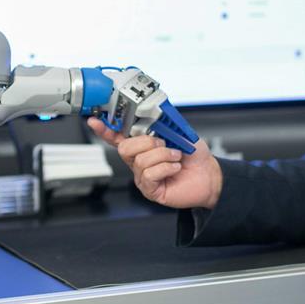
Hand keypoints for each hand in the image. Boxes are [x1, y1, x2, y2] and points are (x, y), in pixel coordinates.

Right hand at [87, 117, 222, 209]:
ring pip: (140, 161)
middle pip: (125, 148)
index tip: (95, 120)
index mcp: (143, 145)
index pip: (118, 137)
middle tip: (164, 144)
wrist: (209, 175)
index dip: (105, 129)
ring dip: (163, 155)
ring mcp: (143, 176)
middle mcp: (139, 161)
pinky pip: (149, 175)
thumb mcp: (179, 132)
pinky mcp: (150, 190)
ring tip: (175, 157)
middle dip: (147, 142)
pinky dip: (166, 167)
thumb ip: (163, 123)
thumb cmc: (193, 155)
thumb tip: (153, 114)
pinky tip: (174, 168)